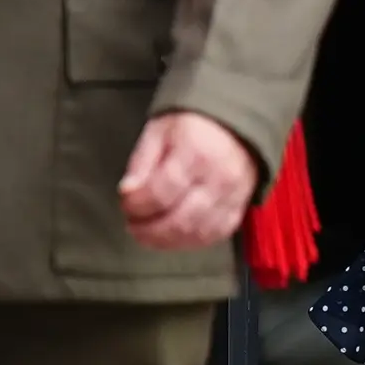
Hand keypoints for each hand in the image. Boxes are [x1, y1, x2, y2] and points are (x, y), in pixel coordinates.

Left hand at [120, 109, 260, 250]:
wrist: (236, 123)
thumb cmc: (193, 125)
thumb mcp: (158, 131)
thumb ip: (141, 163)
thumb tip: (127, 192)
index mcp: (196, 152)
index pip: (161, 192)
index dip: (138, 205)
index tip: (125, 203)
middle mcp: (219, 178)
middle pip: (180, 219)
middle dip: (148, 229)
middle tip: (132, 225)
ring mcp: (232, 197)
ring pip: (197, 233)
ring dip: (166, 240)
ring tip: (147, 234)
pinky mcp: (239, 209)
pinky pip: (214, 235)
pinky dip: (190, 242)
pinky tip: (173, 236)